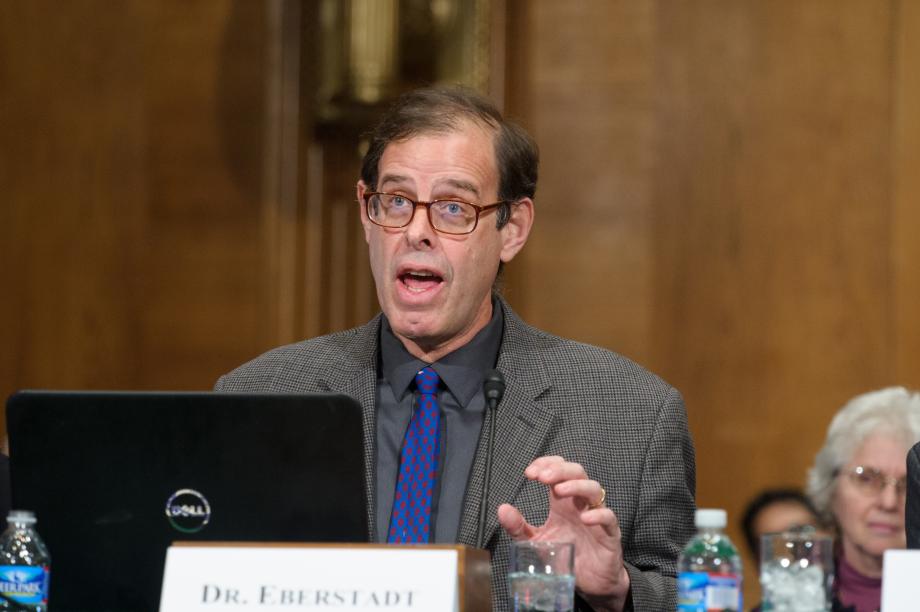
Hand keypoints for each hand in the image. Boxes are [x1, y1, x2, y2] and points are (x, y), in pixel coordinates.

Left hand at [497, 456, 629, 611]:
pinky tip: (585, 517)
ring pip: (594, 489)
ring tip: (559, 490)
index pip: (558, 470)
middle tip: (542, 476)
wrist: (588, 582)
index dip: (546, 464)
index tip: (529, 473)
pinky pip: (609, 518)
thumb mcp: (536, 541)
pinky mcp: (609, 535)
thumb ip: (518, 527)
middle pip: (577, 472)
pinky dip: (599, 514)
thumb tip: (502, 509)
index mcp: (562, 501)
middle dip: (560, 470)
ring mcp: (596, 516)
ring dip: (576, 485)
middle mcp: (580, 504)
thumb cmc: (564, 555)